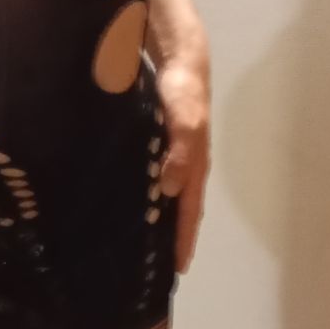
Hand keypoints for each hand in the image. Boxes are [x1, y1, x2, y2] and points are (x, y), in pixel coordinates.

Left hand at [156, 63, 209, 275]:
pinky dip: (149, 195)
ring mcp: (174, 155)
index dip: (184, 239)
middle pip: (182, 209)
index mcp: (194, 166)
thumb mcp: (184, 121)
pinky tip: (135, 201)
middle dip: (175, 237)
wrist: (181, 60)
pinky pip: (156, 178)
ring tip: (147, 242)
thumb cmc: (184, 91)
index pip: (189, 211)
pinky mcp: (162, 143)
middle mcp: (186, 166)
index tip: (178, 268)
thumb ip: (178, 152)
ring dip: (161, 219)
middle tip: (161, 266)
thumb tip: (170, 190)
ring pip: (168, 196)